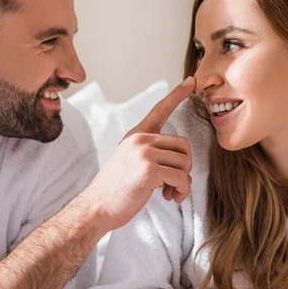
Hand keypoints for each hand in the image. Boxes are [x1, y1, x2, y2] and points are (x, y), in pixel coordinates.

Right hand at [79, 77, 195, 231]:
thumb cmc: (116, 189)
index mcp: (135, 135)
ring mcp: (144, 153)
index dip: (177, 95)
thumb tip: (178, 160)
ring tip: (170, 193)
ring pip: (185, 163)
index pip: (160, 110)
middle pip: (183, 145)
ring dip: (183, 182)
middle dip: (185, 167)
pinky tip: (170, 197)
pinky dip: (182, 191)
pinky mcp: (149, 170)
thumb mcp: (129, 161)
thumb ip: (149, 153)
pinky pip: (181, 178)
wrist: (96, 207)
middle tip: (174, 184)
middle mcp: (140, 139)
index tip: (191, 81)